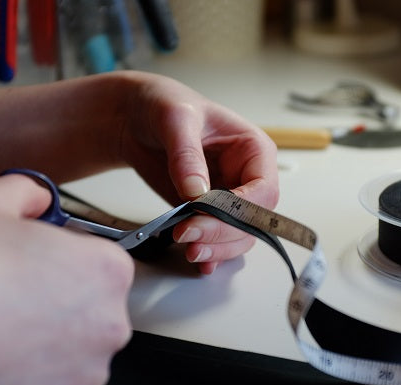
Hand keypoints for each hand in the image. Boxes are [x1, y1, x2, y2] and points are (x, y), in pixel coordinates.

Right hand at [0, 174, 132, 384]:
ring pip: (75, 345)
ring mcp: (88, 371)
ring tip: (1, 326)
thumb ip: (28, 192)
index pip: (99, 258)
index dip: (64, 256)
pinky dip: (36, 371)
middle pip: (90, 303)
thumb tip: (37, 196)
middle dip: (59, 297)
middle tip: (12, 294)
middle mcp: (109, 323)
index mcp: (107, 270)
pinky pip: (57, 380)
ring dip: (48, 336)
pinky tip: (1, 356)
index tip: (39, 262)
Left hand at [118, 72, 279, 273]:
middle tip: (189, 237)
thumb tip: (197, 193)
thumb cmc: (164, 105)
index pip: (263, 189)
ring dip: (218, 248)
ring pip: (238, 235)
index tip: (207, 215)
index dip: (242, 209)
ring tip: (190, 250)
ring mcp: (228, 197)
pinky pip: (216, 238)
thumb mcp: (175, 119)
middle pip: (253, 220)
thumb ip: (186, 154)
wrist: (136, 118)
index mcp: (253, 150)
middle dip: (224, 233)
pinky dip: (211, 252)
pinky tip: (200, 262)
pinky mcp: (207, 212)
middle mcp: (246, 177)